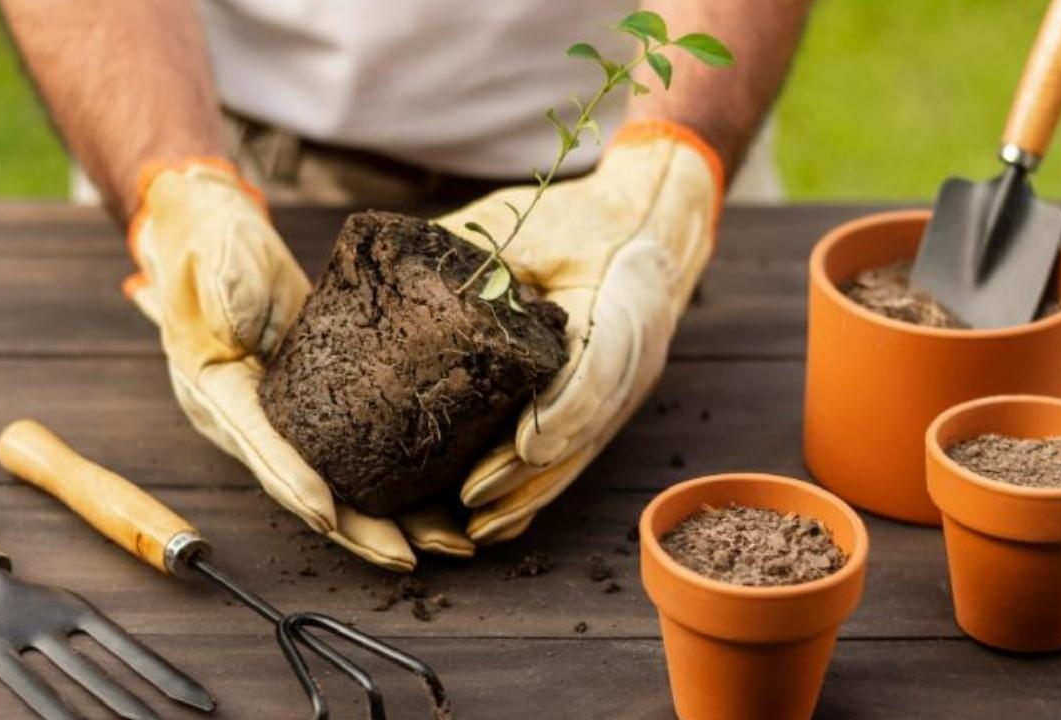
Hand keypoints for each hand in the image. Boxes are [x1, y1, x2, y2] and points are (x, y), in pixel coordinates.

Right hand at [123, 159, 473, 571]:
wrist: (217, 236)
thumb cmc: (212, 247)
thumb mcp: (214, 260)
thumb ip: (225, 288)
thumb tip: (234, 320)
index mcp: (218, 394)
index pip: (261, 448)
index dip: (295, 483)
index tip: (330, 516)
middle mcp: (251, 422)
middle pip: (308, 488)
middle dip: (357, 528)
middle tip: (408, 557)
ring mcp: (286, 420)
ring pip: (339, 483)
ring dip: (389, 519)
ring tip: (444, 543)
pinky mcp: (318, 408)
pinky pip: (356, 456)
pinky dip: (395, 483)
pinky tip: (440, 501)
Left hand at [434, 120, 723, 543]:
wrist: (654, 223)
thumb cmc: (588, 219)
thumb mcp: (536, 222)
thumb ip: (484, 256)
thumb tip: (406, 286)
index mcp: (623, 302)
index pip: (600, 368)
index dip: (562, 412)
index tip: (521, 446)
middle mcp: (634, 358)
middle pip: (584, 430)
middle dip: (528, 472)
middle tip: (470, 501)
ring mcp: (627, 389)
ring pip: (579, 454)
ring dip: (530, 494)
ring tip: (476, 526)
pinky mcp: (611, 404)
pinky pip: (574, 454)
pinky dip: (537, 488)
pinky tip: (499, 520)